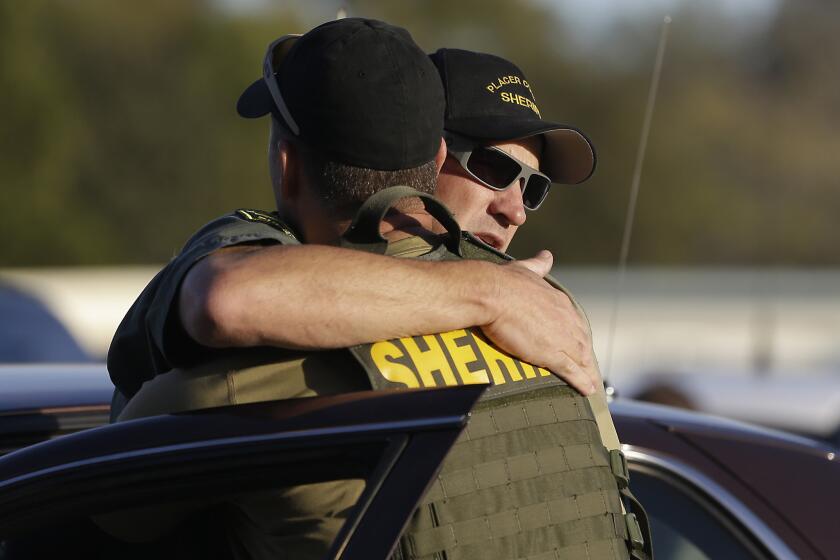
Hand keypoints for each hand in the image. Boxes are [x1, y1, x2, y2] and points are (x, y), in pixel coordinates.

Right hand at [480, 250, 599, 395]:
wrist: (492, 294)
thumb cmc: (504, 281)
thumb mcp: (525, 269)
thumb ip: (538, 265)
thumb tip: (547, 256)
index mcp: (559, 301)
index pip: (574, 322)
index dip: (576, 334)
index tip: (577, 343)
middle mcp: (566, 319)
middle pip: (582, 342)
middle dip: (585, 356)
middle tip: (588, 368)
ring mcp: (562, 338)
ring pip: (581, 358)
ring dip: (587, 372)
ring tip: (591, 384)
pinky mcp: (552, 354)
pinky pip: (571, 371)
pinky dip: (581, 381)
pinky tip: (587, 389)